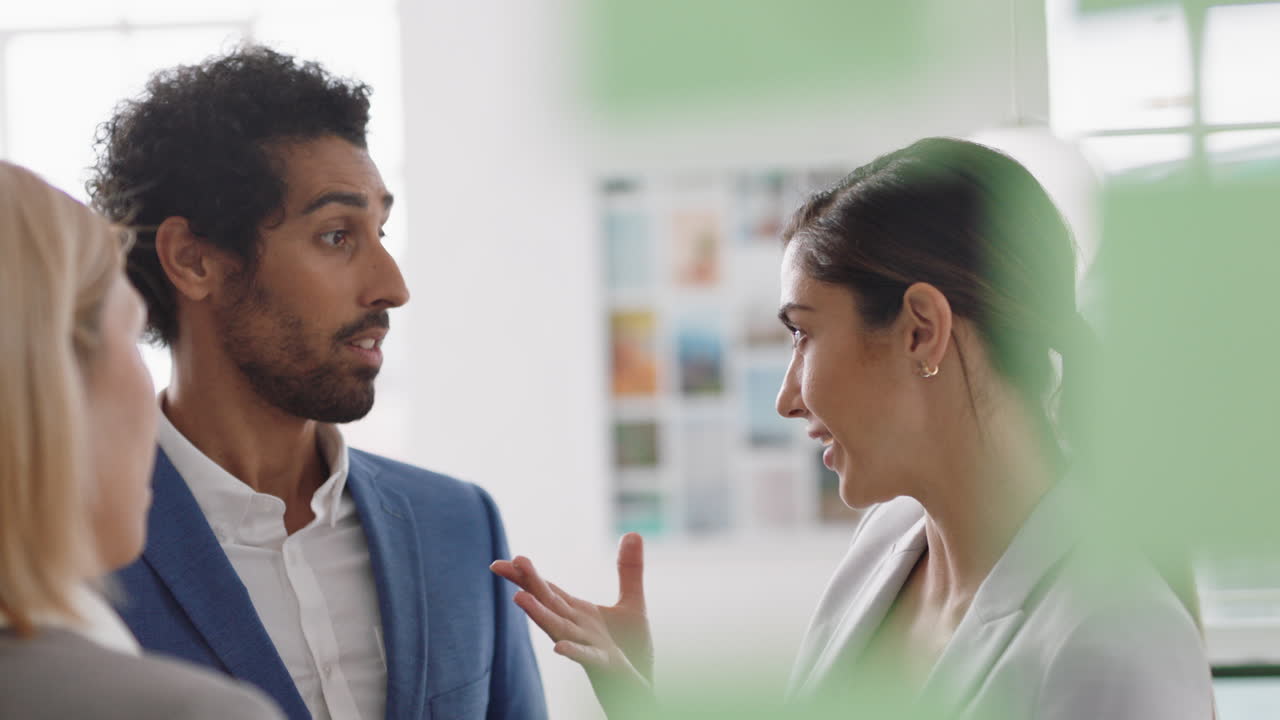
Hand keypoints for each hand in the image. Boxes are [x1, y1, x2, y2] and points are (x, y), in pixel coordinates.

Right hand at [491, 533, 654, 717]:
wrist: (640, 689)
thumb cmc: (630, 651)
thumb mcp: (633, 604)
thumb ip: (628, 569)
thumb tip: (633, 532)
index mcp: (579, 613)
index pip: (549, 590)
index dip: (528, 575)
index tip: (505, 560)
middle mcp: (577, 628)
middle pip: (550, 603)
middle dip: (530, 583)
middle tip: (509, 562)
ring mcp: (588, 647)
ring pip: (559, 629)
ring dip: (539, 615)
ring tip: (519, 597)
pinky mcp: (606, 665)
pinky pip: (587, 658)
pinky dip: (573, 652)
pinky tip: (559, 647)